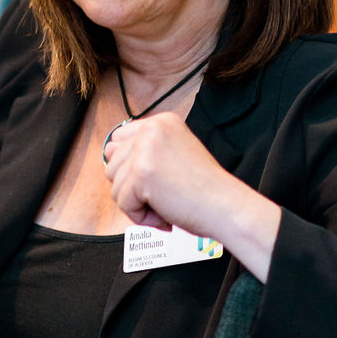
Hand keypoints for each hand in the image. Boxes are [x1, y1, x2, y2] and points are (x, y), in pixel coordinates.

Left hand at [103, 111, 281, 280]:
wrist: (226, 207)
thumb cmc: (205, 189)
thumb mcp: (175, 153)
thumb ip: (147, 150)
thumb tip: (110, 155)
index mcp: (162, 121)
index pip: (119, 139)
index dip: (129, 166)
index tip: (153, 178)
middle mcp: (152, 129)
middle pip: (112, 162)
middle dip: (131, 185)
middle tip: (162, 194)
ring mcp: (145, 149)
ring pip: (114, 184)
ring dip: (136, 202)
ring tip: (165, 204)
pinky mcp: (141, 173)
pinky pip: (122, 203)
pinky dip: (141, 216)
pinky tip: (165, 213)